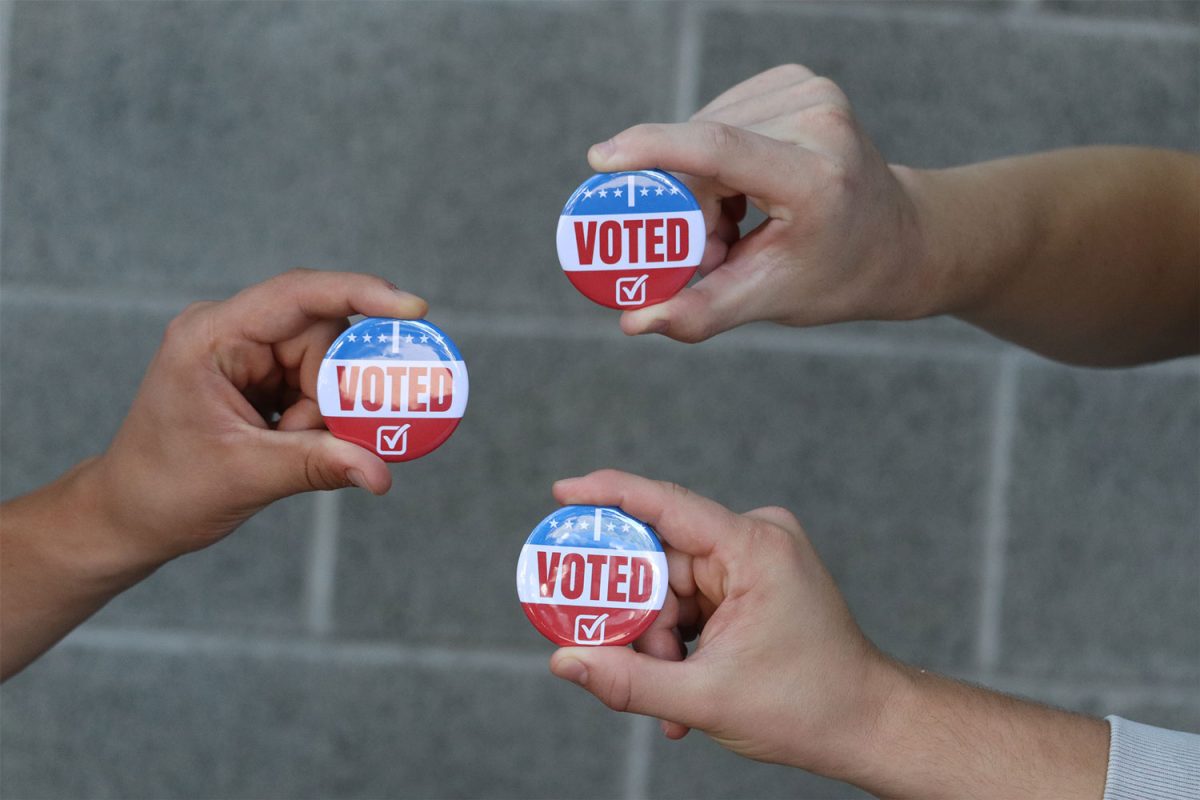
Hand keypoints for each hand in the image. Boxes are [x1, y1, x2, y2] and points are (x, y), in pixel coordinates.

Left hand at [90, 269, 426, 564]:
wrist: (130, 515)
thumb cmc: (165, 489)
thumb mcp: (247, 474)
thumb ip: (319, 464)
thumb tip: (380, 471)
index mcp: (212, 336)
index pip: (298, 295)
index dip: (361, 294)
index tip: (413, 309)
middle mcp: (231, 332)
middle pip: (322, 336)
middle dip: (335, 391)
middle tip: (331, 435)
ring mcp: (247, 354)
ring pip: (326, 364)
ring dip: (324, 412)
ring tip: (290, 448)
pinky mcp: (261, 377)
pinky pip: (316, 384)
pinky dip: (320, 418)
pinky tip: (294, 443)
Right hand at [548, 469, 898, 775]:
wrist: (867, 725)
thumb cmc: (809, 707)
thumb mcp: (706, 698)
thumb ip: (628, 679)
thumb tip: (565, 661)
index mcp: (753, 547)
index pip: (663, 505)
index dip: (606, 494)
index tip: (559, 494)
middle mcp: (755, 539)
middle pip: (659, 564)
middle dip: (637, 622)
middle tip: (615, 663)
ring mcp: (755, 559)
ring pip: (670, 591)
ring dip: (659, 645)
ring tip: (672, 700)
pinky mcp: (752, 581)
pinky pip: (691, 602)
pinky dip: (679, 644)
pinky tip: (683, 692)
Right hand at [587, 64, 933, 342]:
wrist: (900, 239)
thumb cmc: (838, 275)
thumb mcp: (772, 299)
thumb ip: (701, 310)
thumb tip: (633, 321)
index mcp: (816, 178)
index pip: (719, 150)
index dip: (653, 151)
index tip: (600, 161)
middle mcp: (816, 120)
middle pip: (701, 153)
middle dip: (683, 207)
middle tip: (710, 255)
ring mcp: (809, 91)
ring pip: (703, 134)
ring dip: (698, 186)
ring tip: (733, 230)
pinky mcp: (796, 80)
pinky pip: (719, 119)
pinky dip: (714, 162)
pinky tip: (742, 195)